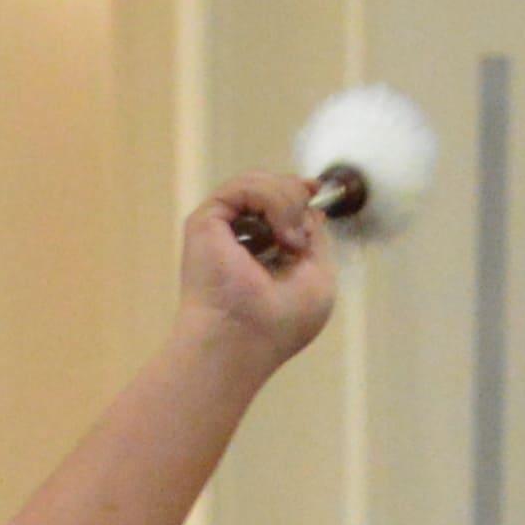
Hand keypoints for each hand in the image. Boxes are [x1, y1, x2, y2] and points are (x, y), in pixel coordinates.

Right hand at [179, 177, 342, 366]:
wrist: (243, 341)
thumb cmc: (279, 324)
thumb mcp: (319, 275)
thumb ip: (316, 237)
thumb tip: (310, 204)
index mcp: (261, 252)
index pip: (280, 202)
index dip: (300, 190)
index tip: (317, 190)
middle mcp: (238, 238)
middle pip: (270, 186)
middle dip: (296, 198)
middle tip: (299, 239)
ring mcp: (220, 230)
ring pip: (258, 183)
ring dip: (287, 203)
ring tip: (290, 241)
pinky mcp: (205, 222)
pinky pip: (242, 187)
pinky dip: (270, 200)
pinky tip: (280, 234)